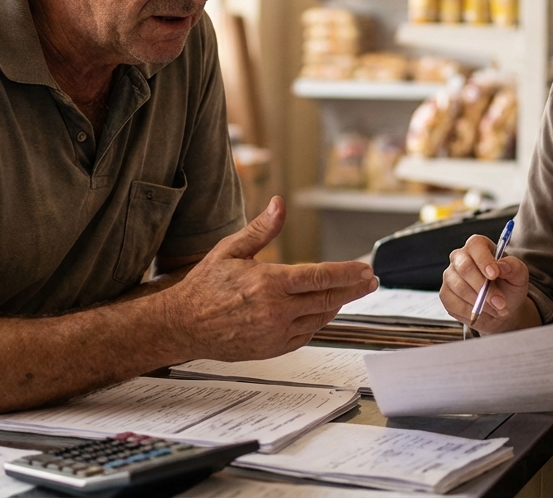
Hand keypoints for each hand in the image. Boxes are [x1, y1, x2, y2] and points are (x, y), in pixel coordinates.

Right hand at [160, 196, 377, 360]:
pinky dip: (319, 322)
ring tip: (351, 293)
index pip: (320, 277)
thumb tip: (279, 204)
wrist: (182, 326)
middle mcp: (275, 310)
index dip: (347, 273)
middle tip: (370, 281)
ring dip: (338, 305)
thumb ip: (261, 229)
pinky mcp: (272, 348)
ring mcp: (275, 332)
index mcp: (268, 283)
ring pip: (319, 318)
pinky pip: (306, 335)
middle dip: (354, 289)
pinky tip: (324, 311)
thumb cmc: (204, 287)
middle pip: (327, 299)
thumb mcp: (230, 250)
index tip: (365, 270)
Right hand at [439, 233, 530, 333]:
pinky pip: (454, 303)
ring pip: (460, 287)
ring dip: (481, 302)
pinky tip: (483, 312)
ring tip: (497, 309)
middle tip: (499, 302)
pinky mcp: (445, 294)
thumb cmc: (509, 287)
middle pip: (464, 267)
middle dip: (483, 287)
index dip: (483, 259)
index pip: (475, 245)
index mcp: (478, 246)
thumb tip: (502, 266)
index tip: (494, 274)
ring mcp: (450, 275)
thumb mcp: (519, 276)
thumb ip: (514, 267)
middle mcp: (460, 257)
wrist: (501, 308)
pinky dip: (471, 311)